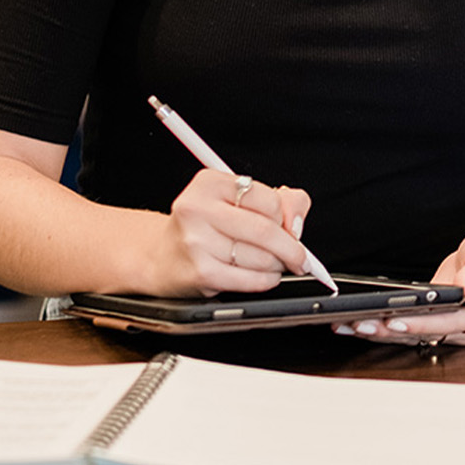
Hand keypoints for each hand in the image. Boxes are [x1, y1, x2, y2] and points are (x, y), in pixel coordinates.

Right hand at [147, 169, 311, 296]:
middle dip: (292, 249)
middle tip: (300, 257)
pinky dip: (266, 280)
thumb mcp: (238, 201)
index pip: (268, 199)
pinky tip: (262, 275)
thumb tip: (296, 222)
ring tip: (271, 263)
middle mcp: (198, 209)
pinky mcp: (201, 272)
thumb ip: (280, 201)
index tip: (290, 228)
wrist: (163, 256)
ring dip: (277, 265)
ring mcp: (197, 241)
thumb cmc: (206, 227)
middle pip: (266, 230)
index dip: (287, 218)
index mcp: (209, 184)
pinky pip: (251, 280)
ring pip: (262, 258)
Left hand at [331, 224, 464, 345]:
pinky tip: (358, 321)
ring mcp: (447, 326)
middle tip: (358, 324)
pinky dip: (382, 325)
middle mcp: (463, 328)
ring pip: (410, 336)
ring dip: (379, 332)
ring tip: (348, 325)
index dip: (420, 325)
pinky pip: (407, 327)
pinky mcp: (432, 321)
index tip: (395, 322)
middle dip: (389, 332)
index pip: (446, 324)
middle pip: (423, 335)